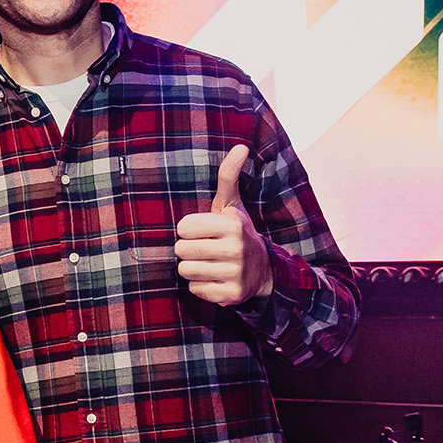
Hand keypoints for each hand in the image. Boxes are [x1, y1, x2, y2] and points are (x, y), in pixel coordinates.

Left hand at [174, 144, 272, 304]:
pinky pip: (195, 289)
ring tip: (211, 262)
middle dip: (188, 249)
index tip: (204, 231)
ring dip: (193, 268)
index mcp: (233, 224)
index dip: (189, 229)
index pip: (183, 228)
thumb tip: (240, 146)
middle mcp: (236, 249)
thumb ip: (229, 176)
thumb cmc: (236, 232)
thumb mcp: (232, 205)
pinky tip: (216, 277)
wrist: (262, 270)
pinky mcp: (231, 295)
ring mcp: (235, 274)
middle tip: (206, 248)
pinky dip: (201, 285)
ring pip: (185, 271)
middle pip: (181, 250)